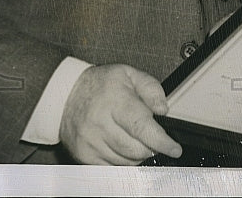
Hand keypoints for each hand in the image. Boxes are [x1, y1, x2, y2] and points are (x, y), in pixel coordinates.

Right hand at [59, 64, 182, 164]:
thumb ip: (151, 88)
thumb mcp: (129, 74)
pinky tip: (122, 147)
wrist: (66, 95)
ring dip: (138, 154)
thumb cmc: (100, 84)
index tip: (174, 148)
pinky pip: (111, 168)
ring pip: (125, 161)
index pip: (141, 127)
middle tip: (152, 136)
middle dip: (151, 146)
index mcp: (115, 101)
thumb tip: (163, 109)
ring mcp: (90, 142)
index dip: (161, 141)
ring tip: (134, 137)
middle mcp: (100, 123)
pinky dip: (123, 161)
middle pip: (135, 148)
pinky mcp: (83, 155)